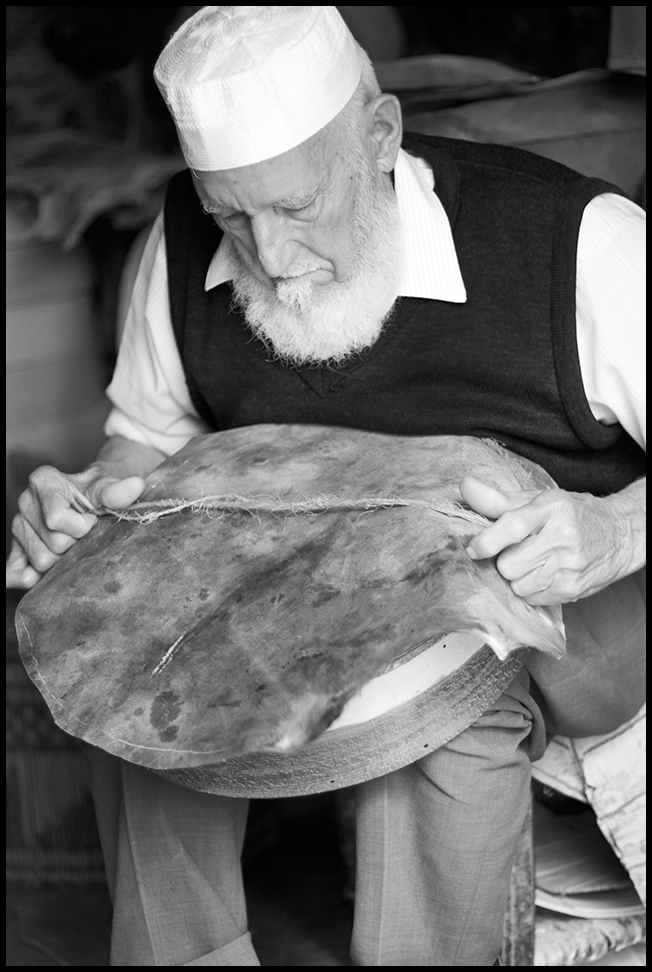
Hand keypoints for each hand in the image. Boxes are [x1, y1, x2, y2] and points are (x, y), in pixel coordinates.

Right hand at [6, 464, 144, 589]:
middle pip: (52, 543)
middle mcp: (25, 502)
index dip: (80, 527)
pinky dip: (27, 578)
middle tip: (84, 536)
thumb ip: (117, 491)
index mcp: (43, 481)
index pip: (56, 519)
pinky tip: (39, 578)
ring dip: (62, 560)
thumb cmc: (97, 493)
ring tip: (73, 545)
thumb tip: (136, 485)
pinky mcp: (17, 549)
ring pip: (41, 561)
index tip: (92, 520)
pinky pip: (13, 573)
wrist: (90, 498)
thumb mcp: (108, 489)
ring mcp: (19, 527)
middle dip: (75, 545)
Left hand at [460, 476, 637, 605]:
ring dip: (518, 576)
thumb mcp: (538, 500)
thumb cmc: (572, 514)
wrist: (620, 534)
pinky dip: (531, 589)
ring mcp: (569, 566)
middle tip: (520, 549)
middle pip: (508, 563)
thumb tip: (464, 487)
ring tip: (536, 560)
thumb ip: (499, 500)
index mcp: (552, 507)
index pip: (514, 525)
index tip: (473, 549)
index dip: (488, 540)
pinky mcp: (572, 589)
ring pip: (517, 584)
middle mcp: (562, 536)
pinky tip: (546, 573)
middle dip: (506, 559)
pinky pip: (531, 598)